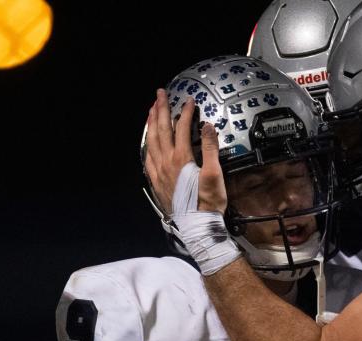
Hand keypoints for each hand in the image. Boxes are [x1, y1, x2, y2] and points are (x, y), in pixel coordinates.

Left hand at [144, 90, 226, 214]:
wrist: (196, 225)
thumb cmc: (208, 202)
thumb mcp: (214, 175)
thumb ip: (211, 149)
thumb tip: (207, 126)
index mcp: (181, 158)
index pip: (181, 128)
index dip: (185, 112)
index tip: (189, 100)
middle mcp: (166, 162)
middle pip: (161, 130)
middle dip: (160, 109)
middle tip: (160, 93)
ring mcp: (158, 172)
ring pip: (151, 141)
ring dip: (151, 123)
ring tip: (151, 109)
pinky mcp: (156, 181)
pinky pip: (148, 157)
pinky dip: (148, 143)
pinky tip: (148, 140)